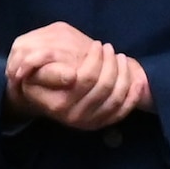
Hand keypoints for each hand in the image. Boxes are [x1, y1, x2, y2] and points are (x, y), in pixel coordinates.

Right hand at [6, 24, 151, 130]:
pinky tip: (137, 78)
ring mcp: (88, 122)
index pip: (85, 79)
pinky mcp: (100, 124)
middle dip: (110, 62)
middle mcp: (74, 116)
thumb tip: (71, 77)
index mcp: (59, 103)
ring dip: (122, 73)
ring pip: (115, 96)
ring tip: (119, 56)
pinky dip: (133, 94)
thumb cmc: (37, 79)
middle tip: (108, 47)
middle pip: (103, 86)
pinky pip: (123, 110)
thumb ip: (45, 67)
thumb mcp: (33, 70)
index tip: (96, 44)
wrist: (38, 99)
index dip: (95, 60)